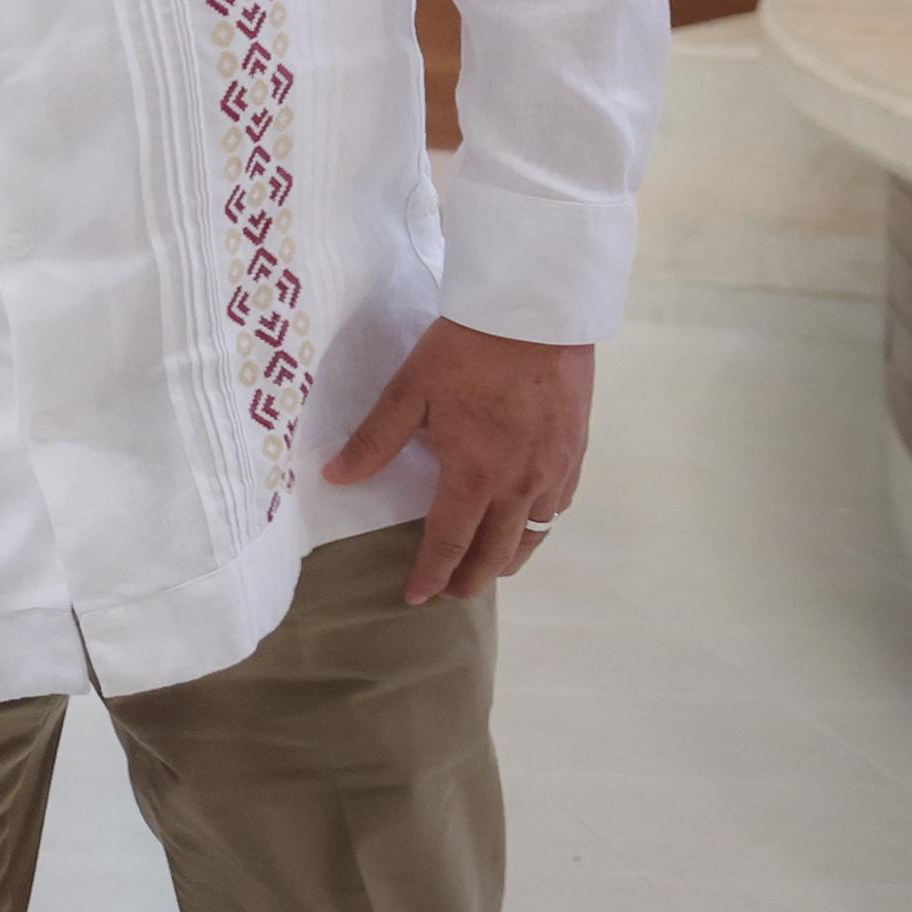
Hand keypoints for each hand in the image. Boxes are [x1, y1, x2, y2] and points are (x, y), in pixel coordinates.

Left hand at [323, 318, 592, 603]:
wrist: (536, 315)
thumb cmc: (467, 351)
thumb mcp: (409, 392)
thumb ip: (374, 441)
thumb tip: (335, 477)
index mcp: (475, 474)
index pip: (449, 542)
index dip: (431, 574)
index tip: (416, 596)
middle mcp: (520, 484)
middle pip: (497, 552)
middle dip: (471, 579)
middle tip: (451, 594)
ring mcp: (555, 471)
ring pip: (534, 535)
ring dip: (509, 558)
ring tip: (488, 568)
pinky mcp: (576, 452)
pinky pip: (560, 506)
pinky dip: (540, 525)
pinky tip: (528, 521)